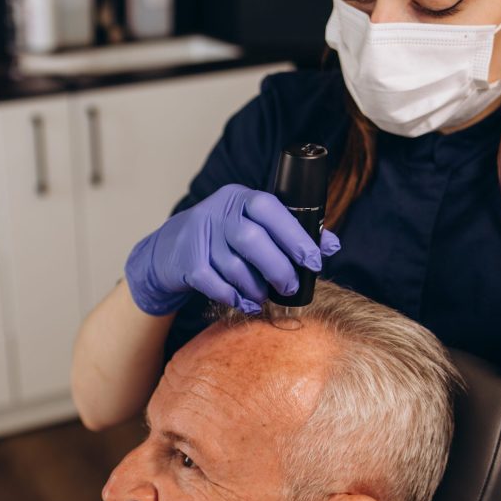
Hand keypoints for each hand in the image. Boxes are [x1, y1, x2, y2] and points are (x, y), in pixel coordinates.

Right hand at [125, 183, 340, 315]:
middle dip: (277, 268)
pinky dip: (233, 297)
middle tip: (289, 287)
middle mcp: (217, 212)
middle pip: (251, 239)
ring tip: (263, 296)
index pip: (269, 207)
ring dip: (254, 287)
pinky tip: (244, 303)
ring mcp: (198, 236)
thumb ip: (289, 233)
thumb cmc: (222, 239)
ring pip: (233, 266)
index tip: (313, 261)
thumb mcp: (251, 225)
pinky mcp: (185, 261)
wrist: (168, 250)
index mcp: (239, 197)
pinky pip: (213, 284)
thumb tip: (331, 246)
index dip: (295, 235)